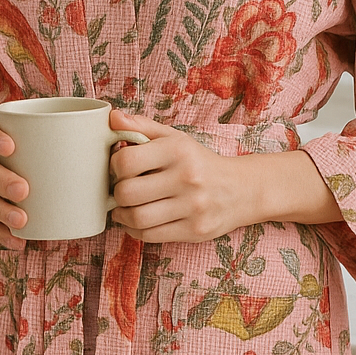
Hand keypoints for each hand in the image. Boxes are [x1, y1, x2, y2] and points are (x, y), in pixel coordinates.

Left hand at [108, 111, 341, 242]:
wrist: (242, 190)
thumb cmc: (200, 162)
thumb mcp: (175, 139)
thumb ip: (142, 127)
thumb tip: (113, 118)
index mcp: (178, 150)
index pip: (126, 161)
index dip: (114, 166)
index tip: (120, 168)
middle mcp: (187, 177)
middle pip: (127, 193)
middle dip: (117, 193)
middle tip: (121, 190)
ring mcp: (192, 207)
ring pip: (137, 218)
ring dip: (123, 215)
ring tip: (126, 208)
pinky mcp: (195, 230)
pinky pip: (150, 236)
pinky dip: (136, 230)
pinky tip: (139, 220)